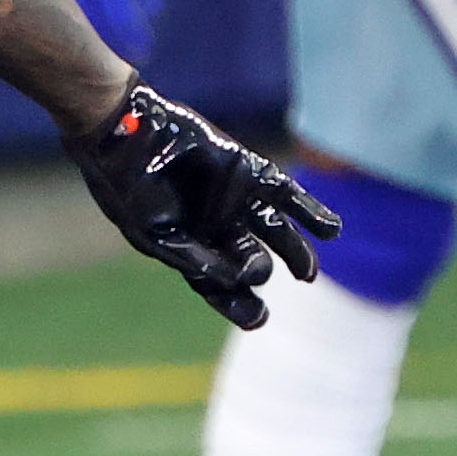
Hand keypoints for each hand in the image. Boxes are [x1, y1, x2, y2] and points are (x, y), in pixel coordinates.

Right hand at [13, 0, 166, 61]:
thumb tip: (146, 15)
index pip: (116, 16)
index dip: (131, 37)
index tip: (142, 54)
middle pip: (81, 23)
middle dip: (99, 43)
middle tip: (112, 64)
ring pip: (58, 8)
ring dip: (73, 27)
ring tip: (90, 45)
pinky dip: (58, 3)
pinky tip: (67, 14)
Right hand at [64, 80, 338, 327]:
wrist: (125, 136)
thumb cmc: (128, 190)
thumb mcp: (155, 236)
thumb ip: (196, 260)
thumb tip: (240, 280)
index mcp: (189, 247)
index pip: (220, 284)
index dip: (239, 304)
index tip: (258, 319)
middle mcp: (216, 226)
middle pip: (252, 261)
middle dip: (260, 273)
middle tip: (257, 274)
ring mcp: (235, 200)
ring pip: (277, 232)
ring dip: (297, 253)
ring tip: (308, 273)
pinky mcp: (251, 172)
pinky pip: (290, 195)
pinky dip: (313, 213)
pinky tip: (331, 231)